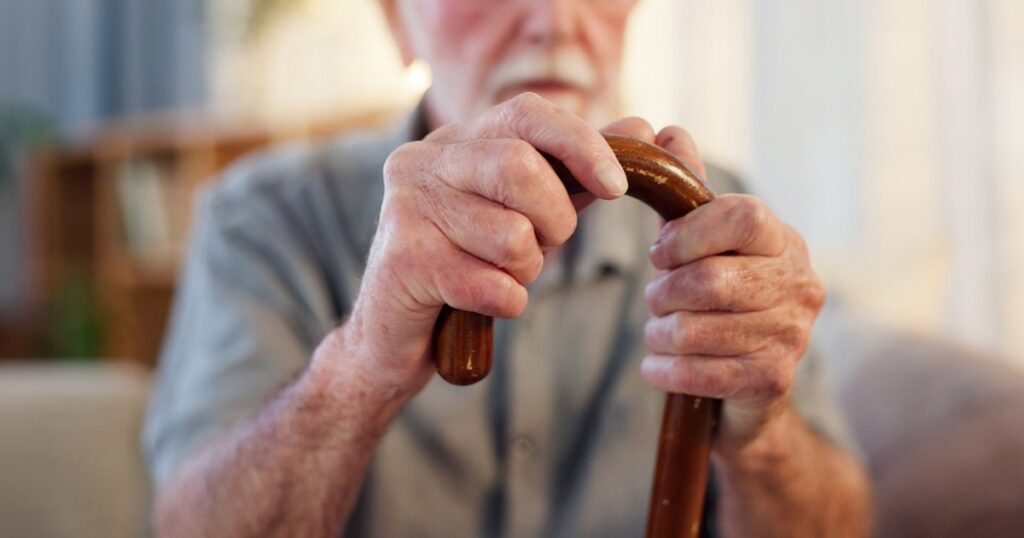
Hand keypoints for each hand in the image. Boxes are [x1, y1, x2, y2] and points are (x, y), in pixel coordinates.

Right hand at [323, 93, 628, 394]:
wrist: (392, 334)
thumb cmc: (467, 263)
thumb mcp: (525, 210)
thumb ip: (573, 171)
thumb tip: (642, 129)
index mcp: (454, 140)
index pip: (527, 113)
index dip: (582, 145)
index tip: (617, 187)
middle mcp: (422, 161)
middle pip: (522, 169)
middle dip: (554, 221)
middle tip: (542, 246)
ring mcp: (406, 209)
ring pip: (512, 237)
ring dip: (525, 272)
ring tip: (497, 276)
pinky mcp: (403, 261)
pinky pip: (493, 286)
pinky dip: (504, 304)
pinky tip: (476, 303)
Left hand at [620, 121, 824, 449]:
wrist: (750, 388)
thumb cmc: (718, 301)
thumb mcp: (702, 243)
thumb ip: (686, 192)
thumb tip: (666, 133)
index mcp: (782, 240)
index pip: (741, 216)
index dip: (688, 233)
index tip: (660, 252)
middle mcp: (800, 283)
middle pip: (710, 280)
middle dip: (663, 294)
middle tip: (655, 300)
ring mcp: (794, 334)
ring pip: (696, 330)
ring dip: (659, 334)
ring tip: (659, 333)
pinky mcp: (774, 379)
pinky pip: (699, 373)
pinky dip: (663, 370)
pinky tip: (659, 365)